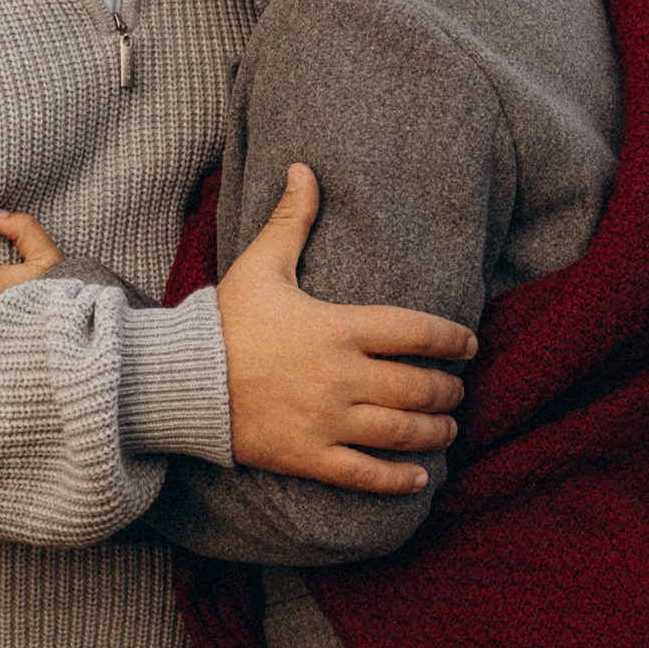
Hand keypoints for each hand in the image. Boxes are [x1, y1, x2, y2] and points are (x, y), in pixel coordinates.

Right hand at [217, 165, 473, 490]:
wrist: (179, 379)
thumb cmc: (223, 322)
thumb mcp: (260, 266)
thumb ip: (292, 220)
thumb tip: (305, 168)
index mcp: (339, 327)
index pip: (417, 331)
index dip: (453, 339)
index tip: (469, 344)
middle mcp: (342, 376)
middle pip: (419, 386)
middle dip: (449, 390)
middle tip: (457, 389)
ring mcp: (327, 420)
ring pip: (403, 432)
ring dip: (436, 431)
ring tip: (448, 428)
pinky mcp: (309, 456)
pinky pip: (367, 475)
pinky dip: (400, 479)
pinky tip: (419, 477)